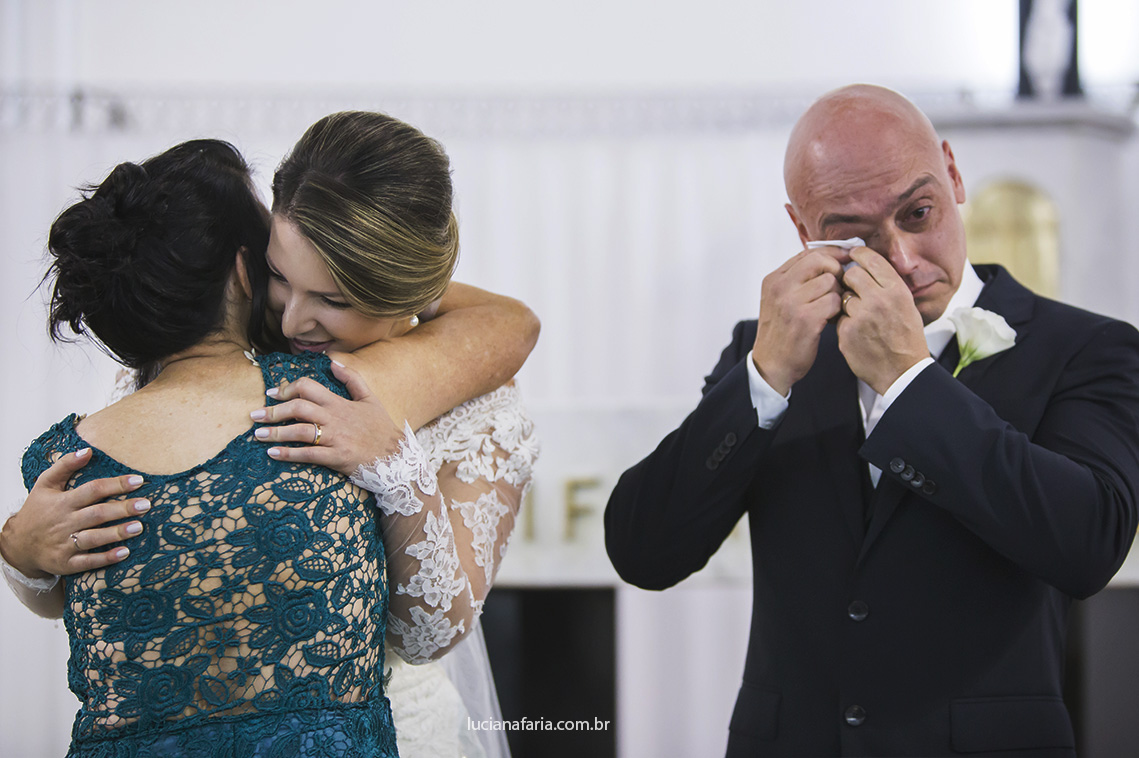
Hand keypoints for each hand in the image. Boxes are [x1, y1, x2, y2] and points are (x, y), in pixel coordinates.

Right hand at [0, 448, 148, 576]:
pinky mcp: (66, 563)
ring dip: (117, 533)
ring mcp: (65, 544)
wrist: (17, 544)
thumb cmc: (37, 511)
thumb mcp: (44, 485)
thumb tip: (88, 450)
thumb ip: (65, 465)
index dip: (116, 484)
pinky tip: (125, 553)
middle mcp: (64, 522)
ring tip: (139, 526)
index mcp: (63, 502)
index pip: (93, 490)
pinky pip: (88, 562)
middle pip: (97, 514)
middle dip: (122, 508)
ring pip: (94, 538)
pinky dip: (106, 558)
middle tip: (146, 504)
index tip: (138, 480)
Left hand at [251, 358, 403, 474]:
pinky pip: (309, 455)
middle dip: (273, 411)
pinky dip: (289, 454)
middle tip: (255, 415)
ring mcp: (336, 438)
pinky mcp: (337, 458)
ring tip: (258, 434)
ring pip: (300, 431)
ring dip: (275, 432)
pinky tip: (273, 454)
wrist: (396, 457)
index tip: (271, 393)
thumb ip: (352, 378)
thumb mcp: (370, 399)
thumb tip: (333, 361)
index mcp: (340, 403)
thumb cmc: (381, 429)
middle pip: (298, 408)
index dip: (287, 388)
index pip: (308, 387)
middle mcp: (335, 418)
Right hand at [752, 246, 847, 394]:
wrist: (771, 365)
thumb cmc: (781, 332)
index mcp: (773, 280)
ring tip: (830, 308)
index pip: (807, 253)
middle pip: (819, 261)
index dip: (831, 253)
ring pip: (830, 281)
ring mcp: (791, 303)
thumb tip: (829, 258)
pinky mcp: (806, 319)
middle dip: (836, 271)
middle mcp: (780, 288)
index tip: (845, 258)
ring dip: (837, 294)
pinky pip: (835, 301)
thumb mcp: (779, 300)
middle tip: (838, 287)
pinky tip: (831, 319)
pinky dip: (838, 310)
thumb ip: (797, 279)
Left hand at [837, 247, 929, 393]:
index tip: (852, 256)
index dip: (858, 255)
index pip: (871, 259)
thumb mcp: (906, 305)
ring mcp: (861, 316)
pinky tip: (857, 333)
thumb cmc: (906, 339)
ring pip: (842, 296)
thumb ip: (887, 285)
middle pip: (851, 274)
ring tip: (861, 317)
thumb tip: (867, 266)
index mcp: (896, 290)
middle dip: (849, 280)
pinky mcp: (847, 332)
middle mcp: (879, 299)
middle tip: (853, 289)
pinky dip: (844, 323)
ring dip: (847, 304)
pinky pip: (839, 318)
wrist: (903, 371)